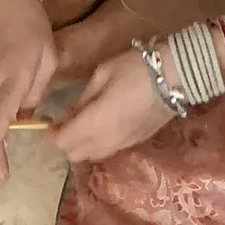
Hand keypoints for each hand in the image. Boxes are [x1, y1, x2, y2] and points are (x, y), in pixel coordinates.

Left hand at [51, 48, 179, 163]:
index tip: (48, 123)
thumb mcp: (101, 75)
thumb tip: (71, 114)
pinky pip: (107, 151)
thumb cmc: (135, 68)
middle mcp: (106, 142)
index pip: (63, 142)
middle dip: (65, 143)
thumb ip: (82, 99)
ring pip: (91, 156)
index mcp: (94, 123)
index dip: (51, 136)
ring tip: (83, 125)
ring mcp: (122, 145)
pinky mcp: (134, 144)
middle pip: (75, 155)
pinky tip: (102, 127)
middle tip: (65, 124)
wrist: (175, 77)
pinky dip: (98, 144)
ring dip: (82, 145)